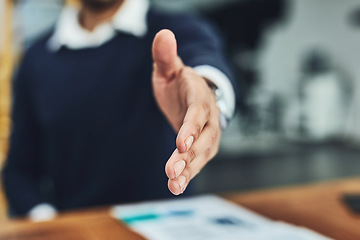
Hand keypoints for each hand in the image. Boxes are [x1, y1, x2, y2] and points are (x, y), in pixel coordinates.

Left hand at [152, 29, 221, 194]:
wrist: (194, 95)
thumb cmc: (179, 82)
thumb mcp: (170, 68)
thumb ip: (165, 56)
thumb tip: (163, 34)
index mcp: (199, 96)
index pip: (197, 113)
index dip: (191, 127)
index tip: (180, 142)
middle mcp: (209, 118)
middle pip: (203, 139)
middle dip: (188, 155)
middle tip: (171, 171)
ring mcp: (209, 134)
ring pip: (202, 154)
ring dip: (189, 170)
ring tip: (174, 185)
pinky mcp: (204, 147)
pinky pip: (198, 162)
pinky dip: (188, 174)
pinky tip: (176, 186)